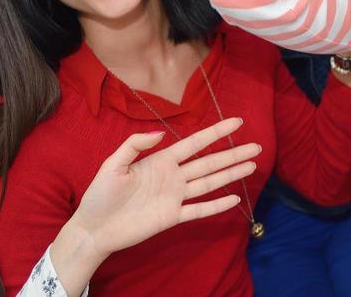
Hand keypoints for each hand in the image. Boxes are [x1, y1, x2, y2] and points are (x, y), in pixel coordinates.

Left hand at [69, 119, 259, 258]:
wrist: (94, 227)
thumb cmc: (100, 194)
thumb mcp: (113, 164)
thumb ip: (135, 145)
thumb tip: (161, 133)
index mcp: (161, 160)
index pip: (195, 143)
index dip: (216, 133)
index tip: (236, 122)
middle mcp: (173, 176)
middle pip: (209, 162)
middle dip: (233, 154)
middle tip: (256, 146)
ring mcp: (175, 197)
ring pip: (209, 183)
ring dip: (230, 174)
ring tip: (251, 166)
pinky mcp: (172, 217)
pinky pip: (199, 210)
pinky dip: (216, 206)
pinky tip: (234, 199)